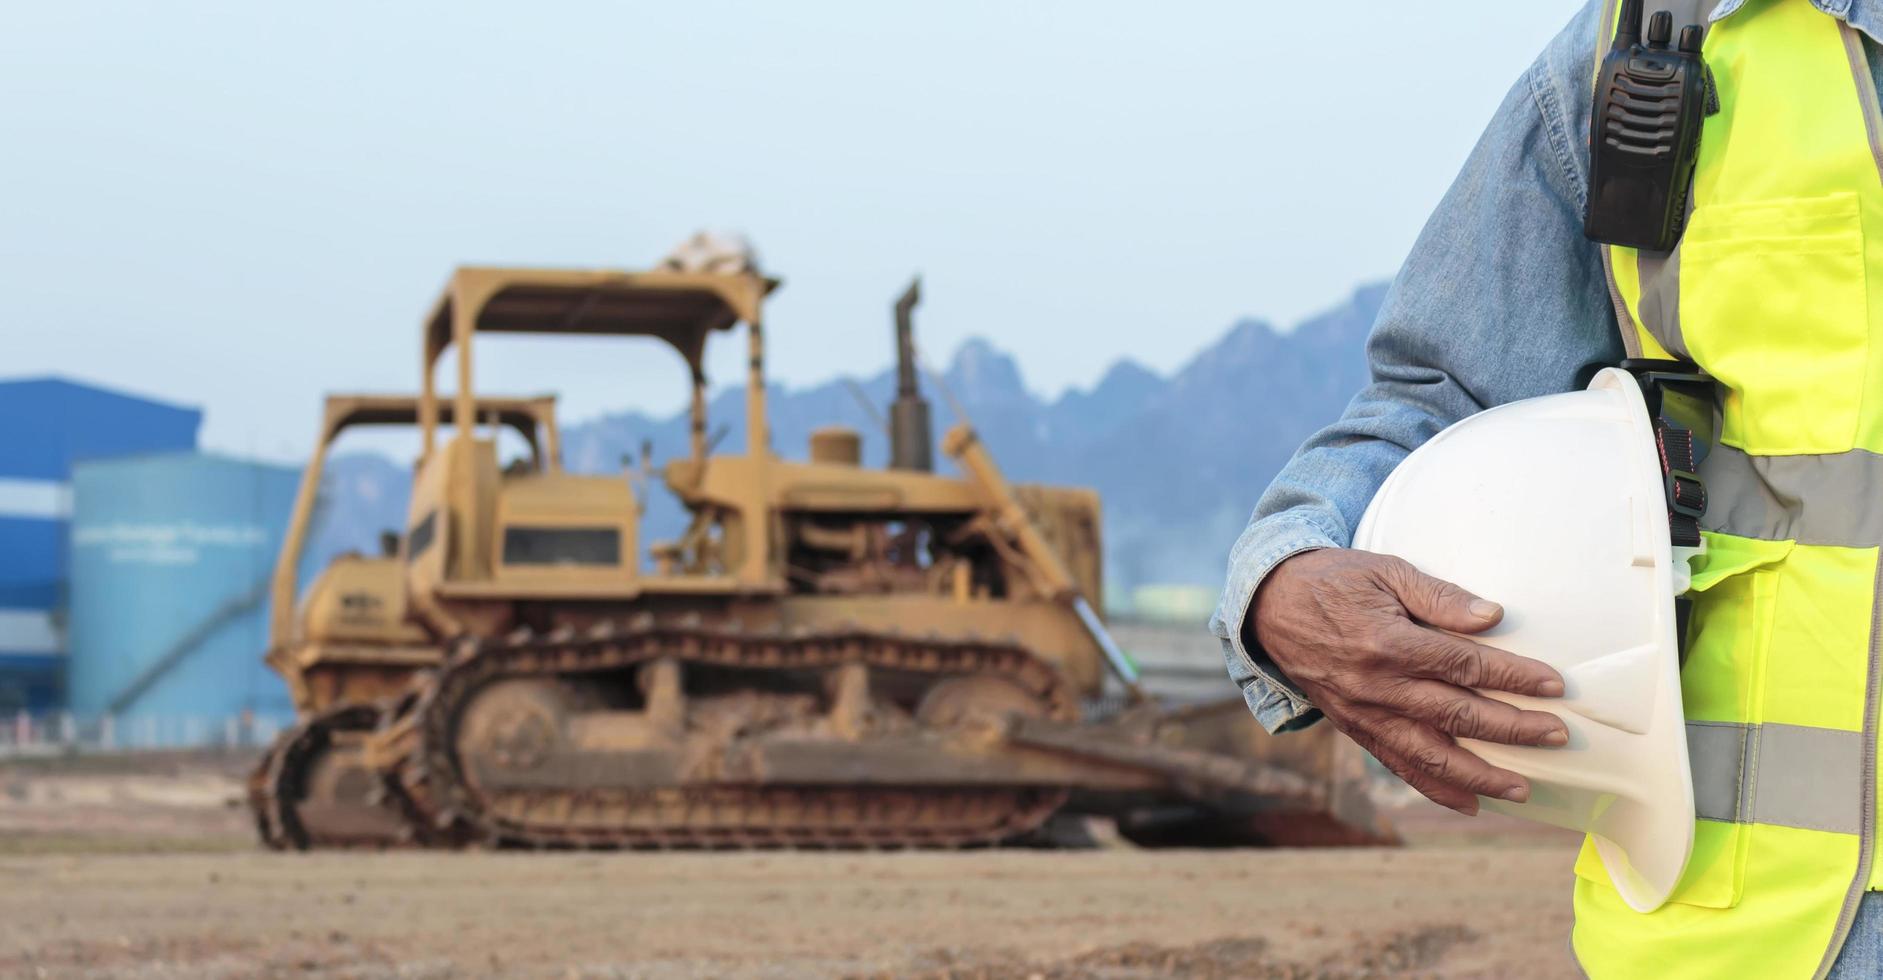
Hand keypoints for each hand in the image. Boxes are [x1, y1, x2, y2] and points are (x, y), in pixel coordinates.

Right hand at [1250, 549, 1566, 814]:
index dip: (1512, 676)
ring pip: (1429, 753)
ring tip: (1523, 787)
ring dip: (1480, 774)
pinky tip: (1470, 802)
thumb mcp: (1384, 570)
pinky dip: (1435, 787)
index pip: (1463, 665)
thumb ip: (1439, 597)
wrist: (1269, 606)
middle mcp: (1376, 686)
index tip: (1553, 686)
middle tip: (1557, 735)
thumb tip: (1492, 617)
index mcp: (1387, 642)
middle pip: (1456, 714)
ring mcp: (1364, 713)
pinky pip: (1398, 764)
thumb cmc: (1333, 580)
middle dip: (1512, 728)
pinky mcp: (1354, 728)